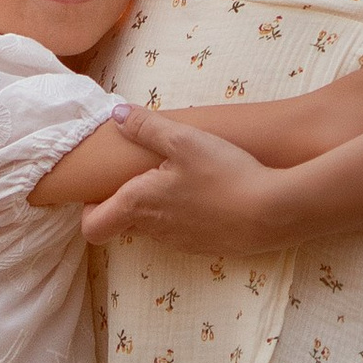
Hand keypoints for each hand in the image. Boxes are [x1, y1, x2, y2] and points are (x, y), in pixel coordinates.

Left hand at [77, 101, 295, 254]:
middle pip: (123, 223)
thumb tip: (115, 115)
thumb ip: (145, 126)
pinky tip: (203, 191)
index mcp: (139, 205)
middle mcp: (154, 231)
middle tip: (141, 170)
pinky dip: (182, 213)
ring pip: (153, 226)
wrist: (272, 213)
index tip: (100, 185)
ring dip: (155, 205)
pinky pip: (180, 230)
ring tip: (176, 175)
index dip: (89, 208)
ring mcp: (180, 243)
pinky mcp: (205, 247)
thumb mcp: (183, 139)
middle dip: (125, 199)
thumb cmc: (222, 173)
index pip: (93, 227)